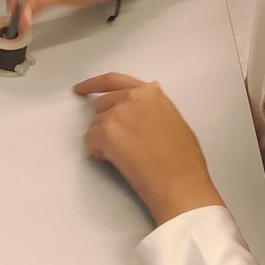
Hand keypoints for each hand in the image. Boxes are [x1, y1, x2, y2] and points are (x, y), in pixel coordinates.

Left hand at [74, 73, 223, 225]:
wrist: (179, 182)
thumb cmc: (183, 160)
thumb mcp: (172, 120)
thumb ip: (151, 108)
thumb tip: (139, 112)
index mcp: (150, 93)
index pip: (114, 81)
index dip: (93, 84)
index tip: (82, 88)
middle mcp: (132, 97)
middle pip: (102, 104)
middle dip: (106, 122)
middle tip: (118, 141)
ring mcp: (118, 113)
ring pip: (95, 123)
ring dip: (103, 138)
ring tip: (125, 154)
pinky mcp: (107, 132)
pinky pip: (89, 140)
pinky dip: (97, 150)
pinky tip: (116, 160)